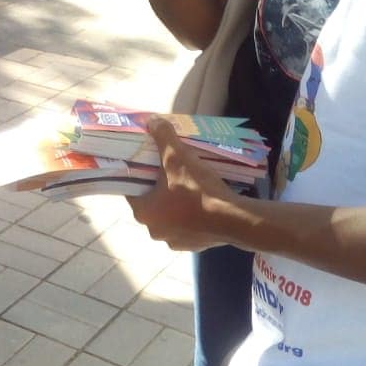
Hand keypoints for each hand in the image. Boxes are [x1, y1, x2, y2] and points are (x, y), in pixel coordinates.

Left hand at [126, 118, 233, 250]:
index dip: (139, 174)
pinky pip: (188, 225)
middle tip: (170, 170)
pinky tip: (202, 200)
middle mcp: (155, 231)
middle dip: (159, 187)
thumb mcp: (177, 156)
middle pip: (152, 202)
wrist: (233, 219)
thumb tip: (151, 120)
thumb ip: (162, 136)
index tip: (148, 163)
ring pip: (170, 215)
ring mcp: (175, 241)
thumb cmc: (197, 189)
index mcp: (143, 212)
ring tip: (188, 184)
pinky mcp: (195, 245)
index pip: (132, 189)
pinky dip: (192, 214)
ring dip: (176, 202)